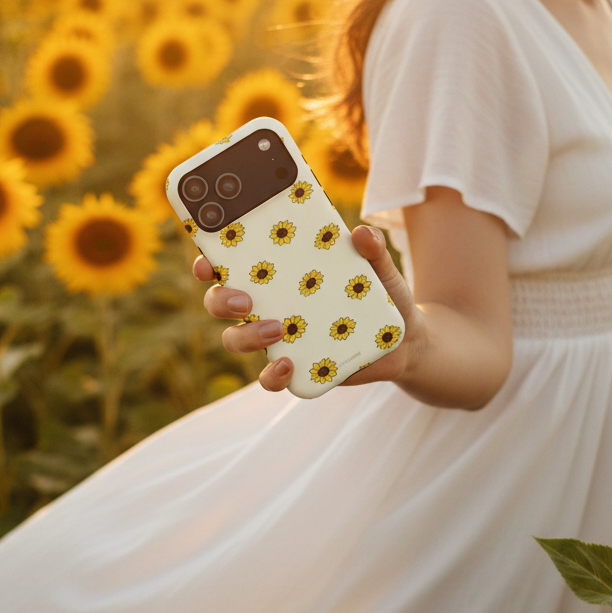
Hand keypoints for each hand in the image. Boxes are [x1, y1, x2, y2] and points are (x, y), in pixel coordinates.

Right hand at [193, 225, 424, 393]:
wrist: (403, 340)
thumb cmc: (380, 295)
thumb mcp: (381, 270)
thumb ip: (372, 251)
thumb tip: (362, 234)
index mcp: (278, 274)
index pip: (230, 265)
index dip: (209, 263)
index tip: (208, 261)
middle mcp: (270, 305)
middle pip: (222, 304)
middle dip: (221, 301)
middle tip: (245, 300)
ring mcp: (279, 339)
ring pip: (237, 340)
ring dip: (246, 336)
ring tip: (277, 329)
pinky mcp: (296, 367)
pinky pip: (270, 378)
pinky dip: (272, 375)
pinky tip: (288, 365)